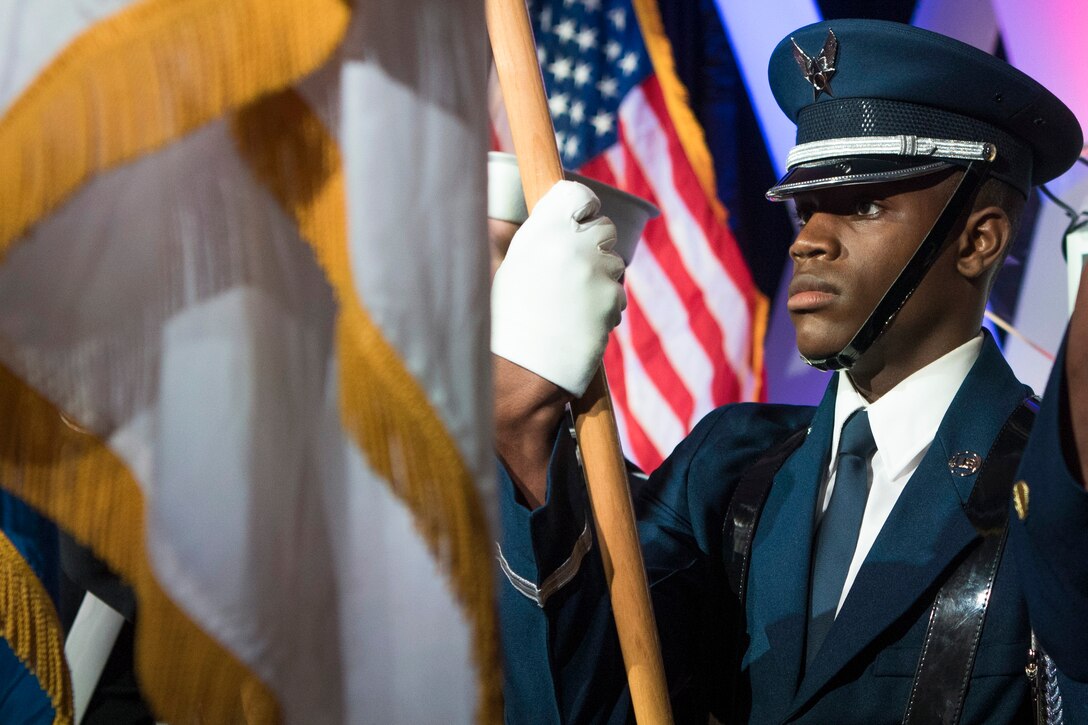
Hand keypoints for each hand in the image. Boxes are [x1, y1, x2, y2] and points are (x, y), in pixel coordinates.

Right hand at [491, 180, 624, 396]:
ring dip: (602, 280)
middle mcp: (570, 243)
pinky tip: (581, 322)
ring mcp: (594, 270)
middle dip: (596, 248)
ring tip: (573, 304)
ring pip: (615, 263)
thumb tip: (558, 219)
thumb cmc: (508, 318)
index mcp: (541, 230)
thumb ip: (541, 238)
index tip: (583, 218)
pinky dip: (605, 307)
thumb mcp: (512, 266)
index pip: (578, 194)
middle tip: (576, 273)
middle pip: (605, 228)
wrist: (521, 368)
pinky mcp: (611, 298)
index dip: (584, 207)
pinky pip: (618, 295)